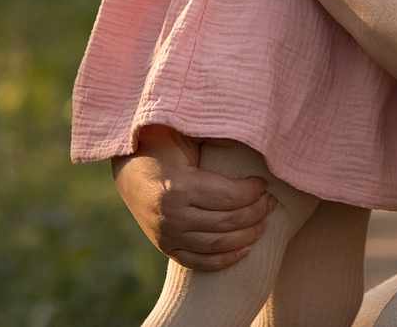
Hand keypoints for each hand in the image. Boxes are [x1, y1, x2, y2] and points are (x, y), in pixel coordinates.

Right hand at [112, 125, 275, 269]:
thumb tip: (255, 140)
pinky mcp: (165, 247)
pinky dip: (226, 260)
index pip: (229, 196)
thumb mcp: (185, 133)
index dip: (253, 191)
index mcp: (179, 186)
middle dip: (257, 212)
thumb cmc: (160, 143)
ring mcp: (167, 235)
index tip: (264, 183)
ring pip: (219, 246)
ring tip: (263, 222)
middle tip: (270, 201)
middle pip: (228, 222)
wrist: (126, 167)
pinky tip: (246, 248)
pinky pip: (201, 262)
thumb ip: (216, 137)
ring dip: (248, 236)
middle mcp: (172, 216)